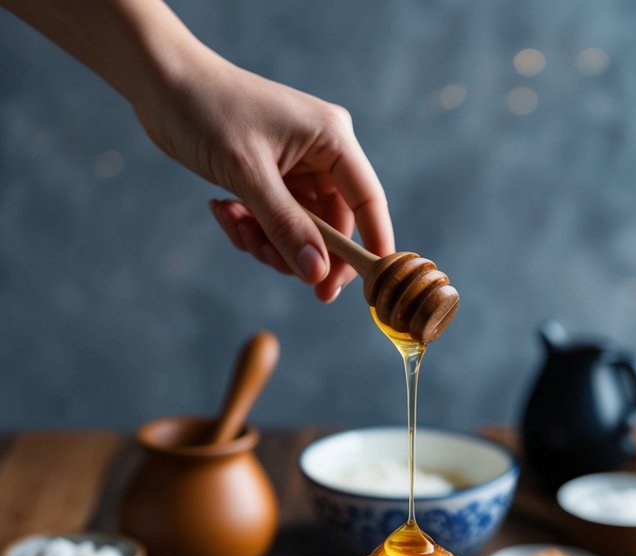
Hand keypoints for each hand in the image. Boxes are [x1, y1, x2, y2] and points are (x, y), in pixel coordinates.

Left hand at [137, 49, 393, 300]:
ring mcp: (297, 167)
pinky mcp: (272, 178)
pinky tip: (222, 209)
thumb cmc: (207, 110)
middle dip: (300, 250)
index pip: (368, 201)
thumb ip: (286, 227)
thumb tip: (318, 274)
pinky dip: (252, 228)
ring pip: (301, 232)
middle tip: (268, 259)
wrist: (161, 81)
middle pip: (333, 226)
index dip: (370, 246)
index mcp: (332, 138)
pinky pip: (276, 223)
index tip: (366, 290)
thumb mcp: (248, 174)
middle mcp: (321, 153)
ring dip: (268, 241)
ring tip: (234, 222)